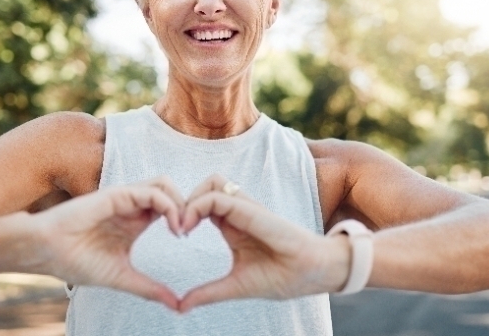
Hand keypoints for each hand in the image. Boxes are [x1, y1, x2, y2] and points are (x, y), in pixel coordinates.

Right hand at [29, 176, 184, 309]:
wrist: (46, 252)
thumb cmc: (76, 261)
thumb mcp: (122, 277)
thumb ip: (149, 288)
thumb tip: (176, 305)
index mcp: (135, 221)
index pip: (169, 208)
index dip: (185, 219)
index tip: (188, 242)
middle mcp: (132, 206)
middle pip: (172, 192)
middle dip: (188, 207)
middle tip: (189, 231)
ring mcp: (125, 198)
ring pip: (164, 184)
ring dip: (180, 203)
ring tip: (181, 229)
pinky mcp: (117, 195)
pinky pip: (152, 191)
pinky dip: (168, 205)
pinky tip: (172, 226)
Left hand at [179, 175, 350, 312]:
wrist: (313, 274)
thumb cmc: (282, 277)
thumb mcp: (235, 286)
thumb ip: (208, 293)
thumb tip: (180, 306)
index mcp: (232, 226)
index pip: (202, 205)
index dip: (184, 214)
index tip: (176, 235)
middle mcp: (237, 213)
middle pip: (204, 187)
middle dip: (183, 201)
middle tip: (175, 228)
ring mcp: (245, 208)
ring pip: (210, 182)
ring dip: (191, 198)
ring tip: (182, 226)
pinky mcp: (250, 209)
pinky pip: (218, 195)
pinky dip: (198, 205)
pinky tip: (189, 226)